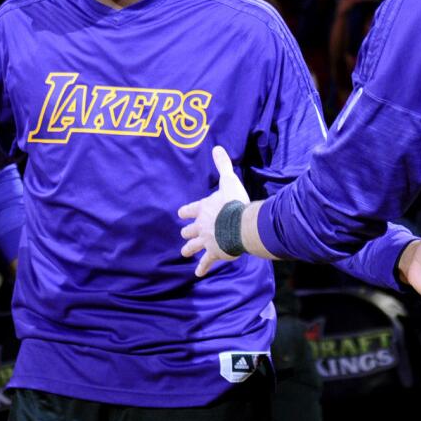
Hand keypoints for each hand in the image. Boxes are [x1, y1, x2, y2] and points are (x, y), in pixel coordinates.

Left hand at [178, 145, 249, 276]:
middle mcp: (201, 225)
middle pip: (188, 230)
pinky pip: (206, 262)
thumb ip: (222, 164)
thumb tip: (217, 147)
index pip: (189, 210)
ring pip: (192, 247)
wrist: (239, 224)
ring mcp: (206, 240)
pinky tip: (198, 273)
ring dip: (189, 249)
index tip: (181, 214)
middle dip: (187, 233)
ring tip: (185, 253)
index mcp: (203, 208)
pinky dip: (202, 267)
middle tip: (185, 235)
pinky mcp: (214, 253)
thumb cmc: (234, 202)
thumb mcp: (228, 180)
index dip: (185, 212)